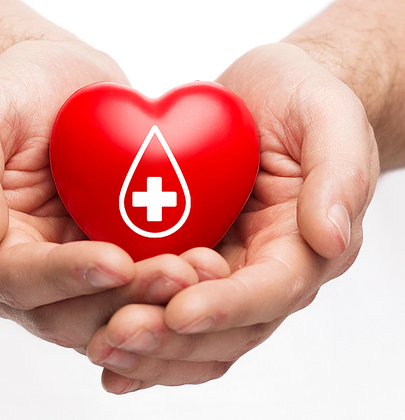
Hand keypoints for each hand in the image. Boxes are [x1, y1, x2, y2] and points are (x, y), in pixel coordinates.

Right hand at [0, 39, 229, 348]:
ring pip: (113, 306)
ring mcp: (74, 265)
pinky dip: (171, 280)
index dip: (66, 277)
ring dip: (157, 297)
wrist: (60, 84)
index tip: (115, 262)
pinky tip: (206, 262)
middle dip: (125, 298)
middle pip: (71, 311)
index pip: (19, 280)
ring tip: (201, 272)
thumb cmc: (13, 91)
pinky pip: (141, 278)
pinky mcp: (114, 251)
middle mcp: (29, 270)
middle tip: (178, 275)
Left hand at [86, 42, 379, 392]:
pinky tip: (98, 334)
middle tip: (119, 334)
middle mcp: (263, 267)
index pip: (271, 290)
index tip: (179, 311)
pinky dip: (135, 321)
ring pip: (190, 327)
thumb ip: (339, 173)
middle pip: (225, 327)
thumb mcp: (329, 116)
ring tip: (101, 343)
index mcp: (303, 244)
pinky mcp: (188, 250)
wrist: (265, 92)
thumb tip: (331, 237)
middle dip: (173, 338)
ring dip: (148, 344)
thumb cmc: (301, 97)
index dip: (227, 306)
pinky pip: (162, 297)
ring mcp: (224, 264)